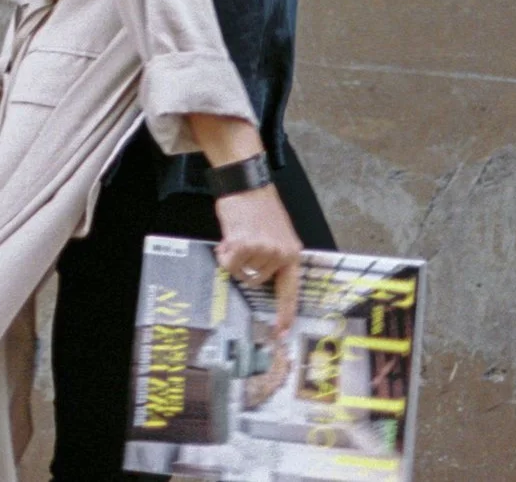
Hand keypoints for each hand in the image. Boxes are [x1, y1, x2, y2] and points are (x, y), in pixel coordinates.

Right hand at [214, 183, 301, 333]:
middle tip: (242, 246)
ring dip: (234, 259)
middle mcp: (280, 254)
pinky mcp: (244, 245)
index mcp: (291, 252)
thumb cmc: (259, 206)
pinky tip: (228, 238)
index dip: (285, 312)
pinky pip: (229, 264)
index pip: (290, 289)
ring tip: (236, 237)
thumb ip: (271, 255)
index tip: (281, 332)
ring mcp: (263, 250)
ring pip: (241, 273)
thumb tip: (253, 275)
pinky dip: (224, 254)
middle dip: (246, 268)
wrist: (247, 183)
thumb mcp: (275, 233)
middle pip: (257, 281)